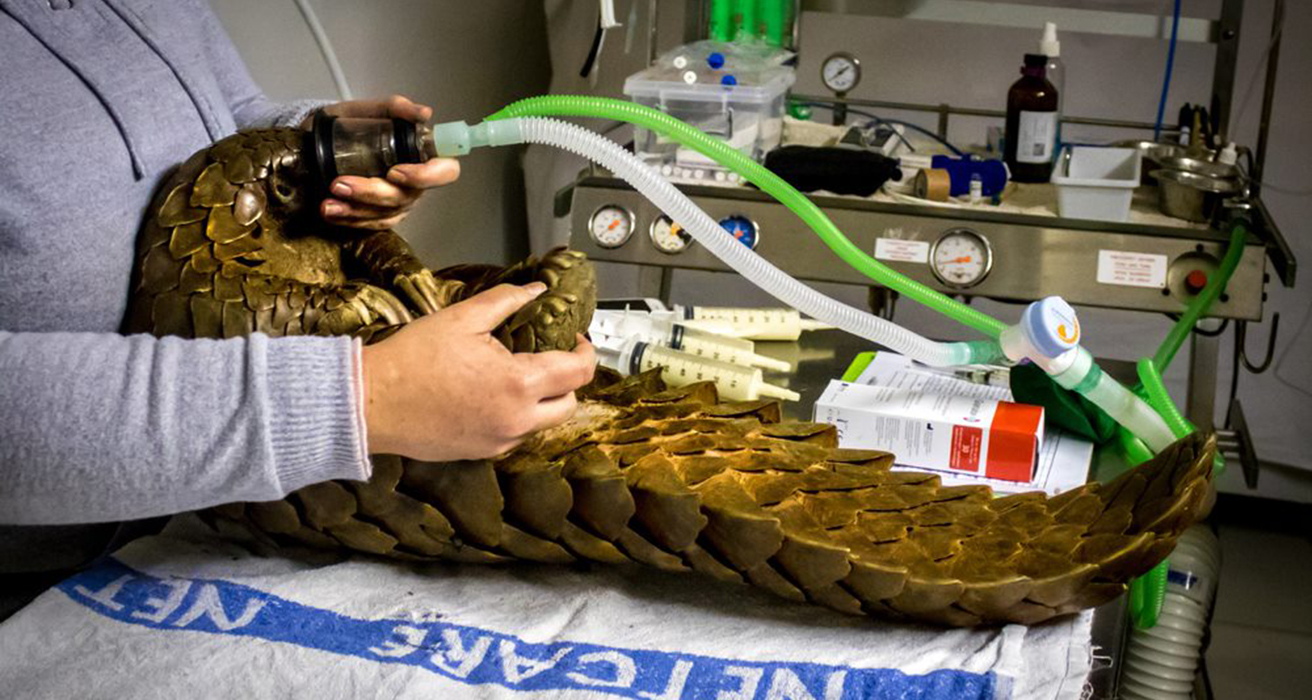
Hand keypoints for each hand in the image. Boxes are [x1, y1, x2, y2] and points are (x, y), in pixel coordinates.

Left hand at [314, 95, 460, 230]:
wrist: (319, 141)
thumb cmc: (348, 125)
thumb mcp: (367, 110)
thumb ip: (396, 108)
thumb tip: (424, 113)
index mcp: (422, 155)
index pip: (446, 170)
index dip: (426, 176)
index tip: (395, 171)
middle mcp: (415, 183)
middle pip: (406, 197)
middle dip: (372, 192)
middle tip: (340, 183)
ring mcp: (400, 201)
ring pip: (386, 214)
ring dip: (356, 209)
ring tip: (328, 202)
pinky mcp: (382, 215)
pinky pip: (372, 224)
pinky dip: (350, 219)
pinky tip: (332, 212)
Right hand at [361, 282, 596, 460]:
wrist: (370, 403)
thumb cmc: (411, 360)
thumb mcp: (462, 318)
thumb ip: (506, 301)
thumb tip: (536, 290)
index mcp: (518, 384)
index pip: (578, 372)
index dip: (585, 351)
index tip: (576, 339)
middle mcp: (516, 420)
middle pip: (569, 405)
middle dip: (568, 380)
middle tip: (552, 357)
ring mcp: (500, 442)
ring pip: (543, 424)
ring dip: (543, 401)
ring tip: (521, 375)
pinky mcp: (481, 454)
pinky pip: (515, 436)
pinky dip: (517, 417)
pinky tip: (494, 397)